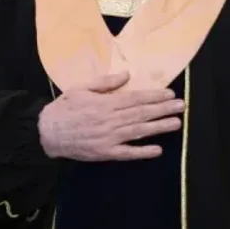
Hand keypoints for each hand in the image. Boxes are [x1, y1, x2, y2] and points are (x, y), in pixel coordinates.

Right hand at [37, 71, 183, 161]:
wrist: (47, 132)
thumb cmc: (65, 108)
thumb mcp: (81, 88)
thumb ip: (105, 83)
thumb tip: (126, 75)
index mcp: (105, 103)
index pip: (135, 98)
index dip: (154, 96)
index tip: (169, 94)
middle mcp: (110, 120)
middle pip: (141, 113)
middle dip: (162, 109)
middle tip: (181, 106)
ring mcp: (109, 138)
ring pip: (138, 131)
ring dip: (159, 127)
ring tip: (176, 123)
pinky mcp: (106, 153)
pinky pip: (127, 153)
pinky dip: (142, 152)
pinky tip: (157, 150)